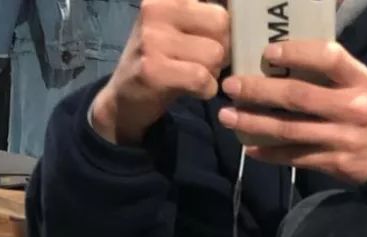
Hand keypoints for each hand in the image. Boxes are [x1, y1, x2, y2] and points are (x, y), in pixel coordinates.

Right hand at [91, 0, 228, 145]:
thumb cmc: (161, 60)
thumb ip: (205, 16)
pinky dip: (206, 90)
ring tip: (196, 75)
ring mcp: (152, 39)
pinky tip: (194, 90)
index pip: (217, 3)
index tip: (216, 37)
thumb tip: (243, 10)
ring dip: (214, 72)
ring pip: (215, 53)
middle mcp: (155, 8)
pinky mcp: (154, 70)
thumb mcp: (178, 27)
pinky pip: (202, 78)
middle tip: (206, 61)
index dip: (226, 22)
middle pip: (221, 23)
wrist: (124, 97)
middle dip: (223, 48)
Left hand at [220, 41, 366, 184]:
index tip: (266, 53)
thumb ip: (331, 72)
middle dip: (259, 91)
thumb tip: (281, 60)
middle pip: (299, 97)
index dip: (296, 52)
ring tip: (228, 117)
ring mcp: (343, 139)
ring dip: (255, 124)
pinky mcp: (335, 164)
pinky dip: (270, 153)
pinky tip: (249, 148)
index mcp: (360, 81)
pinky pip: (297, 157)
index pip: (329, 58)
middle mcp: (352, 109)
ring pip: (291, 131)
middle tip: (231, 86)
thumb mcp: (362, 83)